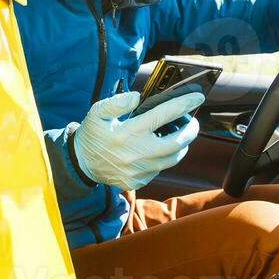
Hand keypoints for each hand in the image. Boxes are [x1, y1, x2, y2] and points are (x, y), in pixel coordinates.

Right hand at [73, 90, 203, 190]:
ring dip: (181, 145)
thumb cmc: (92, 134)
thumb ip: (117, 102)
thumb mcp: (97, 112)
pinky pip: (160, 169)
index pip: (163, 115)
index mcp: (128, 133)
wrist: (81, 163)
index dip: (183, 105)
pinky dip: (164, 158)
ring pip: (172, 158)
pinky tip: (160, 149)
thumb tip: (138, 97)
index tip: (197, 98)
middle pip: (177, 142)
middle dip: (191, 130)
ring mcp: (139, 171)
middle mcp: (136, 153)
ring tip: (179, 134)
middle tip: (193, 121)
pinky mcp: (139, 181)